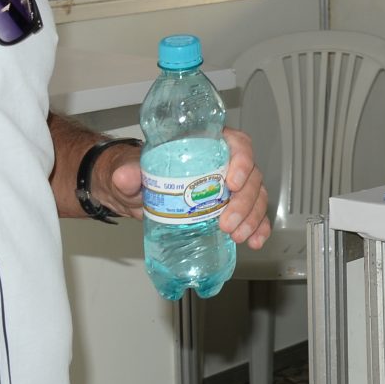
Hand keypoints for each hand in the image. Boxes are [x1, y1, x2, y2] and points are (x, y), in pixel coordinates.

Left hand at [101, 128, 273, 247]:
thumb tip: (126, 176)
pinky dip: (258, 227)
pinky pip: (253, 214)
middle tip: (227, 224)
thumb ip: (128, 171)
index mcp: (207, 143)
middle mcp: (225, 162)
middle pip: (251, 175)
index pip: (237, 143)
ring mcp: (230, 185)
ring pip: (255, 195)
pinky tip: (255, 240)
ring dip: (252, 217)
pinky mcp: (230, 206)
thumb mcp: (130, 169)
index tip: (232, 183)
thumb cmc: (138, 173)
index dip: (242, 160)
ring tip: (238, 237)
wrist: (135, 194)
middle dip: (244, 201)